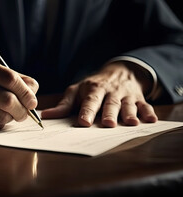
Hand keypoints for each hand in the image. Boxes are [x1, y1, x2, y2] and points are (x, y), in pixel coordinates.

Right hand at [0, 55, 38, 129]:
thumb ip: (16, 78)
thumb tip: (33, 92)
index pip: (10, 78)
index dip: (25, 92)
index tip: (33, 101)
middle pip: (7, 100)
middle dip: (22, 109)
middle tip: (26, 112)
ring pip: (1, 116)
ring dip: (11, 117)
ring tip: (10, 112)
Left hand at [41, 62, 157, 126]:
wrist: (118, 72)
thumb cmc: (92, 86)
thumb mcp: (76, 91)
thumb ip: (63, 105)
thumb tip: (44, 116)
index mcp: (93, 90)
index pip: (89, 101)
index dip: (87, 111)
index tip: (83, 122)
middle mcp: (110, 92)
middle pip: (110, 104)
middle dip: (109, 114)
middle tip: (108, 124)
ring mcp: (125, 96)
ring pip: (128, 105)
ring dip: (130, 113)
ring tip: (131, 123)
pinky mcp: (138, 99)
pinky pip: (145, 105)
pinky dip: (148, 112)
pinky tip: (152, 120)